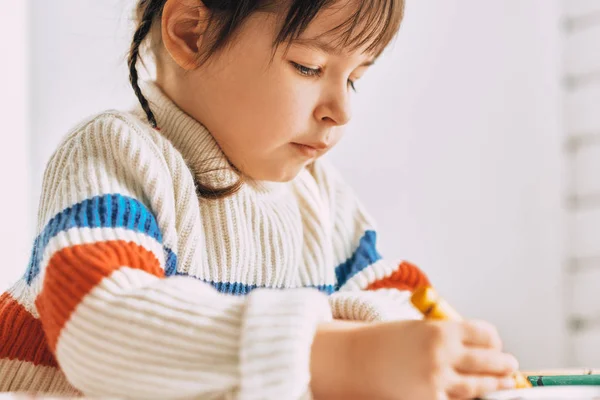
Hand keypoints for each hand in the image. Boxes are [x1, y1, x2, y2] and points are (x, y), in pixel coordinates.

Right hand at [311, 319, 517, 399]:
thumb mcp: (415, 328)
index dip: (493, 340)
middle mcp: (443, 355)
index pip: (484, 334)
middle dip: (503, 364)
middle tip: (510, 365)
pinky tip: (472, 397)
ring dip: (494, 384)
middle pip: (489, 361)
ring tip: (503, 383)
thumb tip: (470, 347)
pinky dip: (465, 398)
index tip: (494, 344)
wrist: (352, 360)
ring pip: (478, 386)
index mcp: (440, 330)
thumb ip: (443, 336)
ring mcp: (437, 382)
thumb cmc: (382, 343)